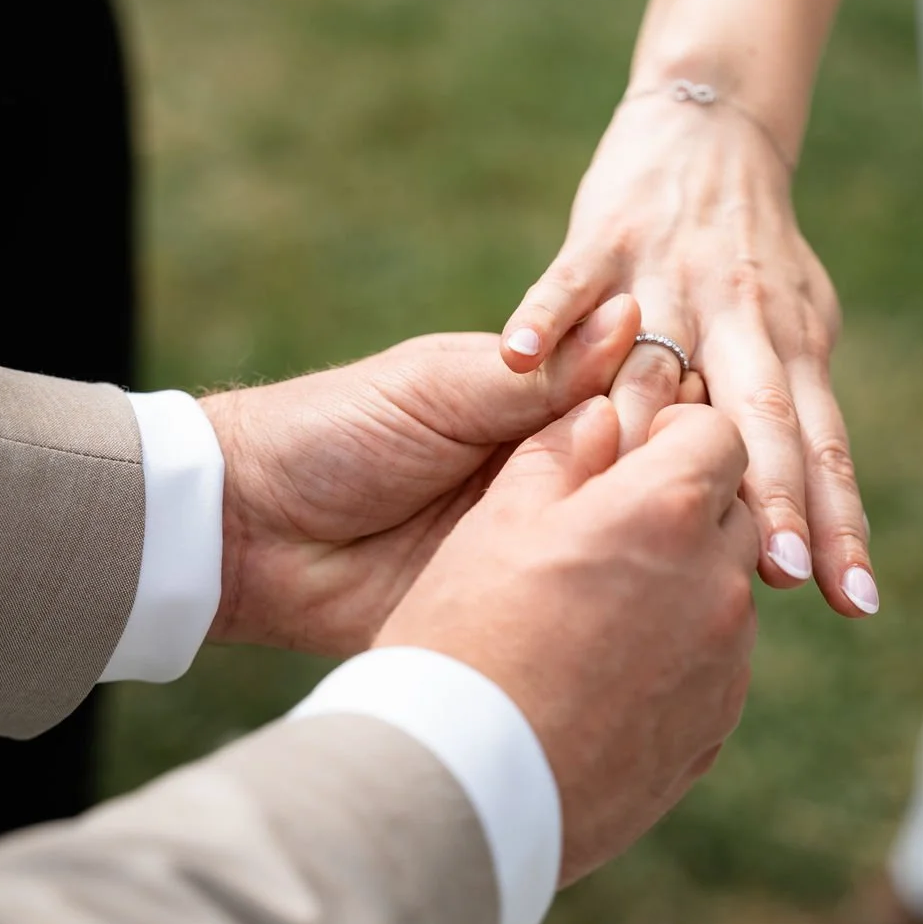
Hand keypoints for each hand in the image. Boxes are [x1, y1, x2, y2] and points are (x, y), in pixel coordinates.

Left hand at [199, 294, 641, 655]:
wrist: (251, 529)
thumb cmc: (334, 433)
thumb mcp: (438, 389)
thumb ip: (534, 372)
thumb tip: (628, 319)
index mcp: (533, 402)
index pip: (630, 388)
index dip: (658, 395)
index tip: (664, 409)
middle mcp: (549, 466)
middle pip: (644, 460)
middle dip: (667, 463)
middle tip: (661, 473)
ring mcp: (540, 536)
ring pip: (627, 529)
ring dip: (656, 528)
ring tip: (671, 529)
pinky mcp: (519, 603)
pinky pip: (581, 601)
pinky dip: (619, 594)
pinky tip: (652, 590)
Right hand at [378, 400, 760, 884]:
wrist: (457, 789)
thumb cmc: (461, 640)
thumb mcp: (494, 524)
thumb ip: (561, 456)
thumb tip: (603, 416)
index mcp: (664, 512)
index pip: (716, 433)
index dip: (673, 434)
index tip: (628, 455)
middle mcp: (716, 584)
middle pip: (731, 514)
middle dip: (682, 510)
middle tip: (606, 535)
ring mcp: (723, 666)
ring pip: (723, 595)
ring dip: (680, 587)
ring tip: (591, 618)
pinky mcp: (711, 733)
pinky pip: (711, 669)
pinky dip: (674, 659)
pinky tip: (600, 680)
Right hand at [498, 98, 877, 617]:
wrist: (712, 129)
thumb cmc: (754, 254)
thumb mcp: (793, 330)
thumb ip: (794, 420)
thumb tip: (812, 536)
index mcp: (788, 345)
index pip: (820, 445)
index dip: (836, 520)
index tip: (853, 600)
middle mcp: (738, 315)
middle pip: (760, 416)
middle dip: (774, 496)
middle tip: (785, 574)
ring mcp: (668, 277)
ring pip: (657, 365)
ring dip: (650, 436)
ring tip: (638, 506)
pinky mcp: (603, 238)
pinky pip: (568, 283)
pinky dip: (544, 316)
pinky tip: (517, 360)